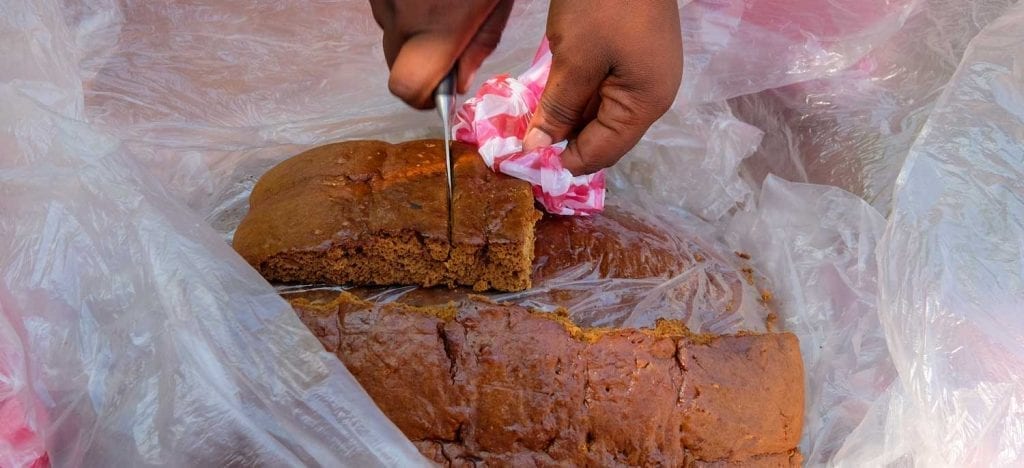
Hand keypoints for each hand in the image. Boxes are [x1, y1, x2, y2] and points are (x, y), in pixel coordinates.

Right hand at [369, 0, 513, 108]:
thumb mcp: (498, 1)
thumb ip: (481, 44)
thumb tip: (461, 82)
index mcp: (438, 27)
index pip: (408, 88)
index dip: (422, 97)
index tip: (439, 92)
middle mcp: (400, 16)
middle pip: (395, 63)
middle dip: (419, 60)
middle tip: (447, 39)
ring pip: (391, 33)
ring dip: (412, 30)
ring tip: (439, 5)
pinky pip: (387, 10)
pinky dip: (404, 8)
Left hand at [522, 0, 682, 174]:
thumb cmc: (603, 3)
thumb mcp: (574, 59)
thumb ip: (557, 109)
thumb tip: (538, 150)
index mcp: (646, 104)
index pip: (602, 153)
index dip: (564, 164)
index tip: (525, 167)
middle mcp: (652, 96)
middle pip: (604, 136)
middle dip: (563, 143)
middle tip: (521, 146)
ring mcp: (645, 74)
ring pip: (600, 114)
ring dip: (566, 120)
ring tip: (529, 123)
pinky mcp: (633, 55)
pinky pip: (602, 90)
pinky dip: (575, 96)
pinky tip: (547, 96)